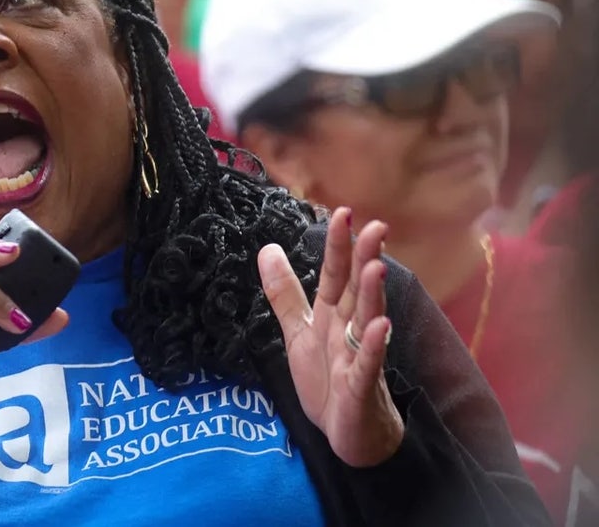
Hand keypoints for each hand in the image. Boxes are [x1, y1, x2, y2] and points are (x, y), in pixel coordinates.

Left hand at [257, 207, 402, 467]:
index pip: (336, 276)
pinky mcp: (361, 387)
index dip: (338, 247)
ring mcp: (359, 358)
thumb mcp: (298, 333)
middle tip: (375, 226)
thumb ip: (285, 293)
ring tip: (377, 267)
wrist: (347, 435)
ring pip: (367, 322)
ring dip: (372, 295)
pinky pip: (368, 364)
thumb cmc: (329, 382)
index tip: (343, 213)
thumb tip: (267, 248)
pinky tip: (379, 327)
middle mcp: (349, 331)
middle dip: (364, 260)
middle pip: (357, 291)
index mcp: (333, 317)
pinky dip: (372, 346)